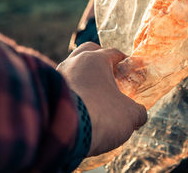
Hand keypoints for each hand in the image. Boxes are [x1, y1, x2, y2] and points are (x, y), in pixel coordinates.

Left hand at [57, 42, 146, 156]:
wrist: (65, 135)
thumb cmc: (102, 116)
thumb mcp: (131, 115)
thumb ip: (138, 112)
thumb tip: (140, 115)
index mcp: (95, 60)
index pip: (113, 53)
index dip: (125, 61)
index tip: (131, 70)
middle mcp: (74, 63)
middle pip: (88, 51)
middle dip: (100, 60)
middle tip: (110, 75)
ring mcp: (57, 77)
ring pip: (73, 69)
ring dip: (84, 78)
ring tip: (95, 95)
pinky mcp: (47, 93)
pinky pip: (64, 87)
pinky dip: (74, 93)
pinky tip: (81, 106)